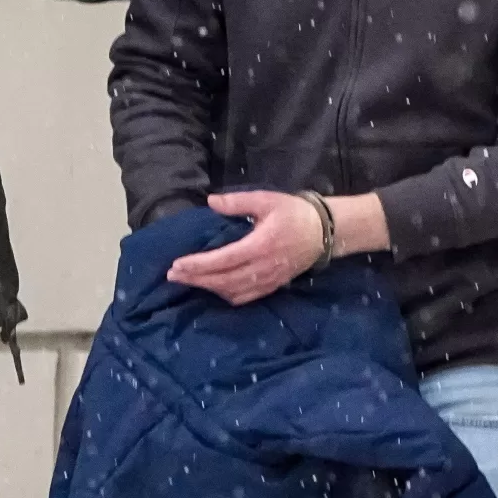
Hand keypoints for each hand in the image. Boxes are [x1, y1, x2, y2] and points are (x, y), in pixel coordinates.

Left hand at [166, 190, 328, 305]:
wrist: (325, 232)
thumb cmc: (294, 213)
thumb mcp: (267, 199)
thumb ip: (238, 202)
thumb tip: (210, 202)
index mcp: (260, 246)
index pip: (223, 260)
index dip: (198, 265)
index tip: (177, 265)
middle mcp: (263, 267)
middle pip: (223, 280)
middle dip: (196, 278)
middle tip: (172, 275)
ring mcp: (268, 280)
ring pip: (232, 291)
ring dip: (208, 287)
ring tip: (187, 280)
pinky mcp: (272, 286)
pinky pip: (245, 297)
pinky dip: (225, 294)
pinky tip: (213, 289)